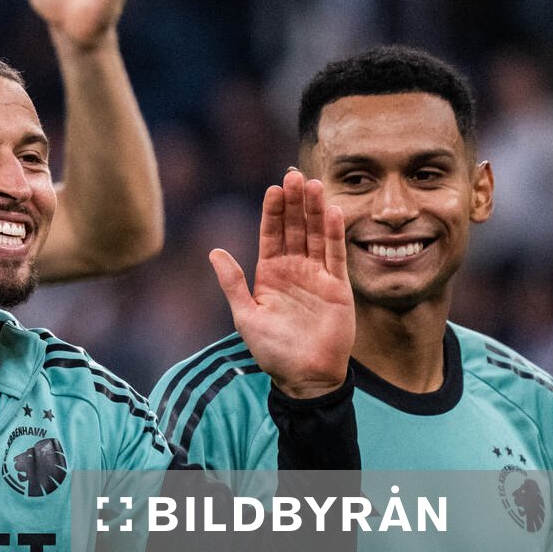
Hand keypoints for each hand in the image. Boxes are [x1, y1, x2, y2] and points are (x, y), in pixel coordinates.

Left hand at [212, 170, 353, 399]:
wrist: (304, 376)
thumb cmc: (272, 350)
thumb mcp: (246, 315)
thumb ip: (232, 283)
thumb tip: (214, 251)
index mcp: (270, 273)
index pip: (271, 234)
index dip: (273, 211)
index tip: (274, 188)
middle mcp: (294, 269)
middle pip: (295, 228)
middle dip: (294, 202)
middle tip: (294, 175)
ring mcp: (317, 276)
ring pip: (316, 235)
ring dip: (315, 211)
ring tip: (313, 185)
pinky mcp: (338, 287)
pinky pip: (335, 256)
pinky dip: (334, 234)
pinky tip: (333, 212)